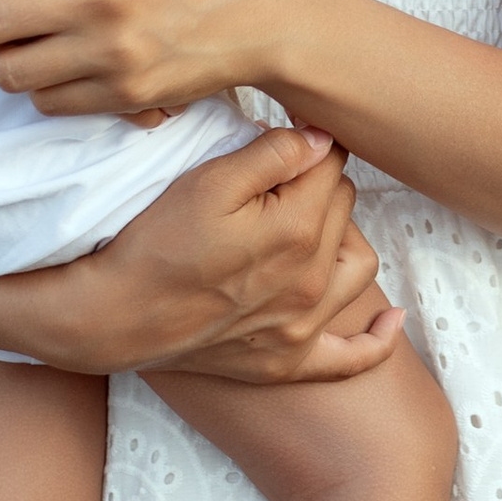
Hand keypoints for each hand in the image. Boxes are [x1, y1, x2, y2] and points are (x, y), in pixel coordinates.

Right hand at [9, 122, 403, 382]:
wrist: (112, 315)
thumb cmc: (154, 242)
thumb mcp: (208, 182)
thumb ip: (274, 154)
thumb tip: (322, 139)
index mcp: (297, 229)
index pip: (330, 163)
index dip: (307, 143)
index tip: (283, 141)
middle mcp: (312, 280)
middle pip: (345, 208)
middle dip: (319, 186)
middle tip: (275, 182)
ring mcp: (304, 326)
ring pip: (358, 262)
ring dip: (344, 237)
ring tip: (308, 225)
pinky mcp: (288, 361)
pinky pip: (353, 357)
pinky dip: (377, 338)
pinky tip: (389, 317)